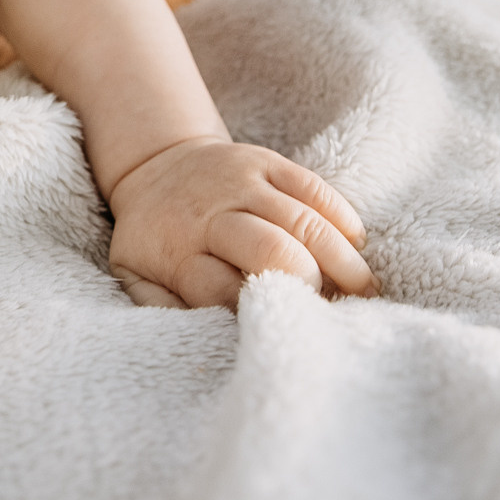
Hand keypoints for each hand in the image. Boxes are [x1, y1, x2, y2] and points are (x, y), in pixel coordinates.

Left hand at [105, 137, 374, 307]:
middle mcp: (211, 214)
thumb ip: (162, 309)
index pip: (225, 290)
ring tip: (364, 291)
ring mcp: (242, 182)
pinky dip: (341, 217)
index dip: (259, 314)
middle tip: (332, 311)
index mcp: (177, 251)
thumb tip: (204, 339)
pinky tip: (356, 245)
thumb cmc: (154, 238)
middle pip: (271, 249)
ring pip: (304, 220)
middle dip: (307, 284)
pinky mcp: (267, 161)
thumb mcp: (135, 276)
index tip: (284, 333)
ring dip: (340, 258)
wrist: (157, 166)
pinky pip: (315, 187)